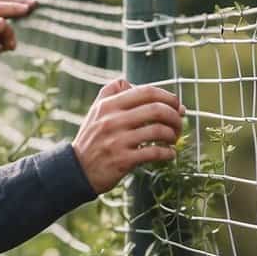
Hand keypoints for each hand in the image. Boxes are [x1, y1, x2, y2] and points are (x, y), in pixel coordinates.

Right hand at [72, 79, 184, 193]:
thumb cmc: (92, 138)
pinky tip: (169, 154)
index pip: (147, 92)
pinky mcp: (123, 160)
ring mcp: (117, 140)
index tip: (176, 105)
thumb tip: (136, 85)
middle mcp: (112, 120)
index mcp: (109, 105)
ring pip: (158, 131)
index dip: (168, 96)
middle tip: (179, 124)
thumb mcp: (96, 110)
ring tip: (173, 139)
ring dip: (173, 135)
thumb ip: (112, 92)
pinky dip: (167, 153)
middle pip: (157, 110)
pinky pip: (154, 153)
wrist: (77, 170)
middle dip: (175, 116)